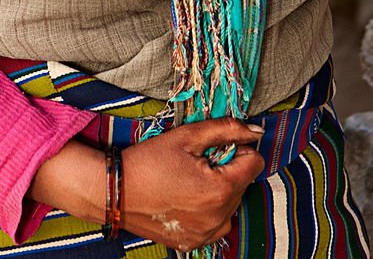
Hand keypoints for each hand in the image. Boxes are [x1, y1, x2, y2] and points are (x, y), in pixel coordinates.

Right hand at [121, 118, 263, 248]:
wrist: (117, 191)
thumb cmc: (150, 161)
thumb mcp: (188, 136)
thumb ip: (227, 130)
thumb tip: (256, 131)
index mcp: (220, 189)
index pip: (254, 163)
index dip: (239, 149)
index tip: (217, 147)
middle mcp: (219, 218)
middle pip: (244, 184)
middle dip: (228, 169)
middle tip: (198, 162)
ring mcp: (207, 234)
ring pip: (232, 204)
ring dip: (220, 190)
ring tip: (190, 180)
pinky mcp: (194, 243)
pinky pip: (216, 223)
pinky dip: (208, 209)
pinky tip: (186, 198)